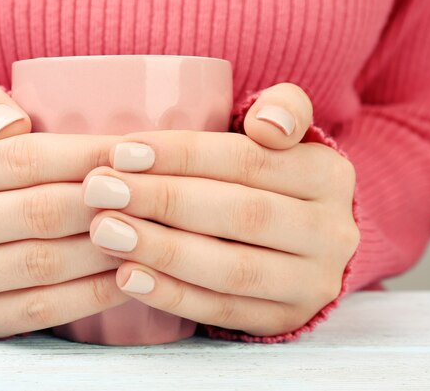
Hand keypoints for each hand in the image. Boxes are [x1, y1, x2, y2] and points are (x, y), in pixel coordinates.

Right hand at [0, 80, 128, 336]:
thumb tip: (11, 124)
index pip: (26, 158)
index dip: (89, 156)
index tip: (137, 154)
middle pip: (40, 211)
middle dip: (105, 202)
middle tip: (153, 194)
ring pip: (46, 263)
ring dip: (108, 248)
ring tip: (152, 231)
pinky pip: (46, 309)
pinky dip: (96, 292)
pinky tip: (133, 273)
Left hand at [82, 83, 358, 336]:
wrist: (303, 241)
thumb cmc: (270, 178)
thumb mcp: (284, 136)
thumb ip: (282, 109)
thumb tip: (268, 123)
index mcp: (328, 175)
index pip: (248, 160)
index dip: (182, 155)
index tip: (120, 153)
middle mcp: (330, 232)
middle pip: (240, 214)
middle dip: (163, 201)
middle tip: (99, 191)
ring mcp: (312, 283)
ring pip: (232, 269)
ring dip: (162, 250)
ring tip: (104, 232)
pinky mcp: (284, 319)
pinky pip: (224, 311)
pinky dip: (172, 295)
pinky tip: (128, 277)